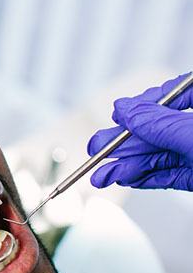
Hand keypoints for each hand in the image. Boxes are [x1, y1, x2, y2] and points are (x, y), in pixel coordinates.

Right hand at [88, 73, 192, 190]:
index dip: (143, 103)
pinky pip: (169, 175)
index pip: (175, 93)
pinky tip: (127, 178)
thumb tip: (128, 110)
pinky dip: (146, 178)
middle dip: (125, 143)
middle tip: (97, 149)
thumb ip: (162, 124)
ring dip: (128, 166)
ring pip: (160, 156)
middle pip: (159, 129)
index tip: (117, 114)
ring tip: (102, 175)